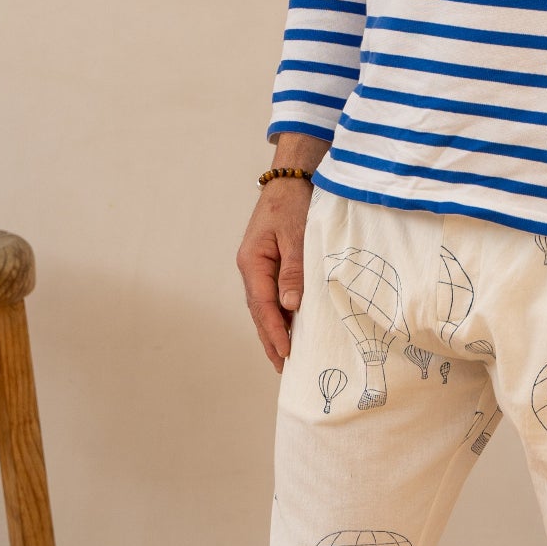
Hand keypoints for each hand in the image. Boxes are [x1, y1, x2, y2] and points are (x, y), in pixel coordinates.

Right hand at [237, 177, 314, 371]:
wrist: (291, 180)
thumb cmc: (292, 204)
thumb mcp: (296, 236)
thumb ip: (294, 271)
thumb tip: (290, 307)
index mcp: (252, 261)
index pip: (262, 305)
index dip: (273, 331)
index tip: (285, 353)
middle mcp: (250, 267)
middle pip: (258, 311)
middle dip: (269, 338)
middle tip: (282, 366)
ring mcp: (257, 266)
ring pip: (263, 305)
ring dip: (272, 329)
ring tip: (284, 355)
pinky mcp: (268, 263)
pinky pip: (270, 294)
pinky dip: (277, 313)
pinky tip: (287, 326)